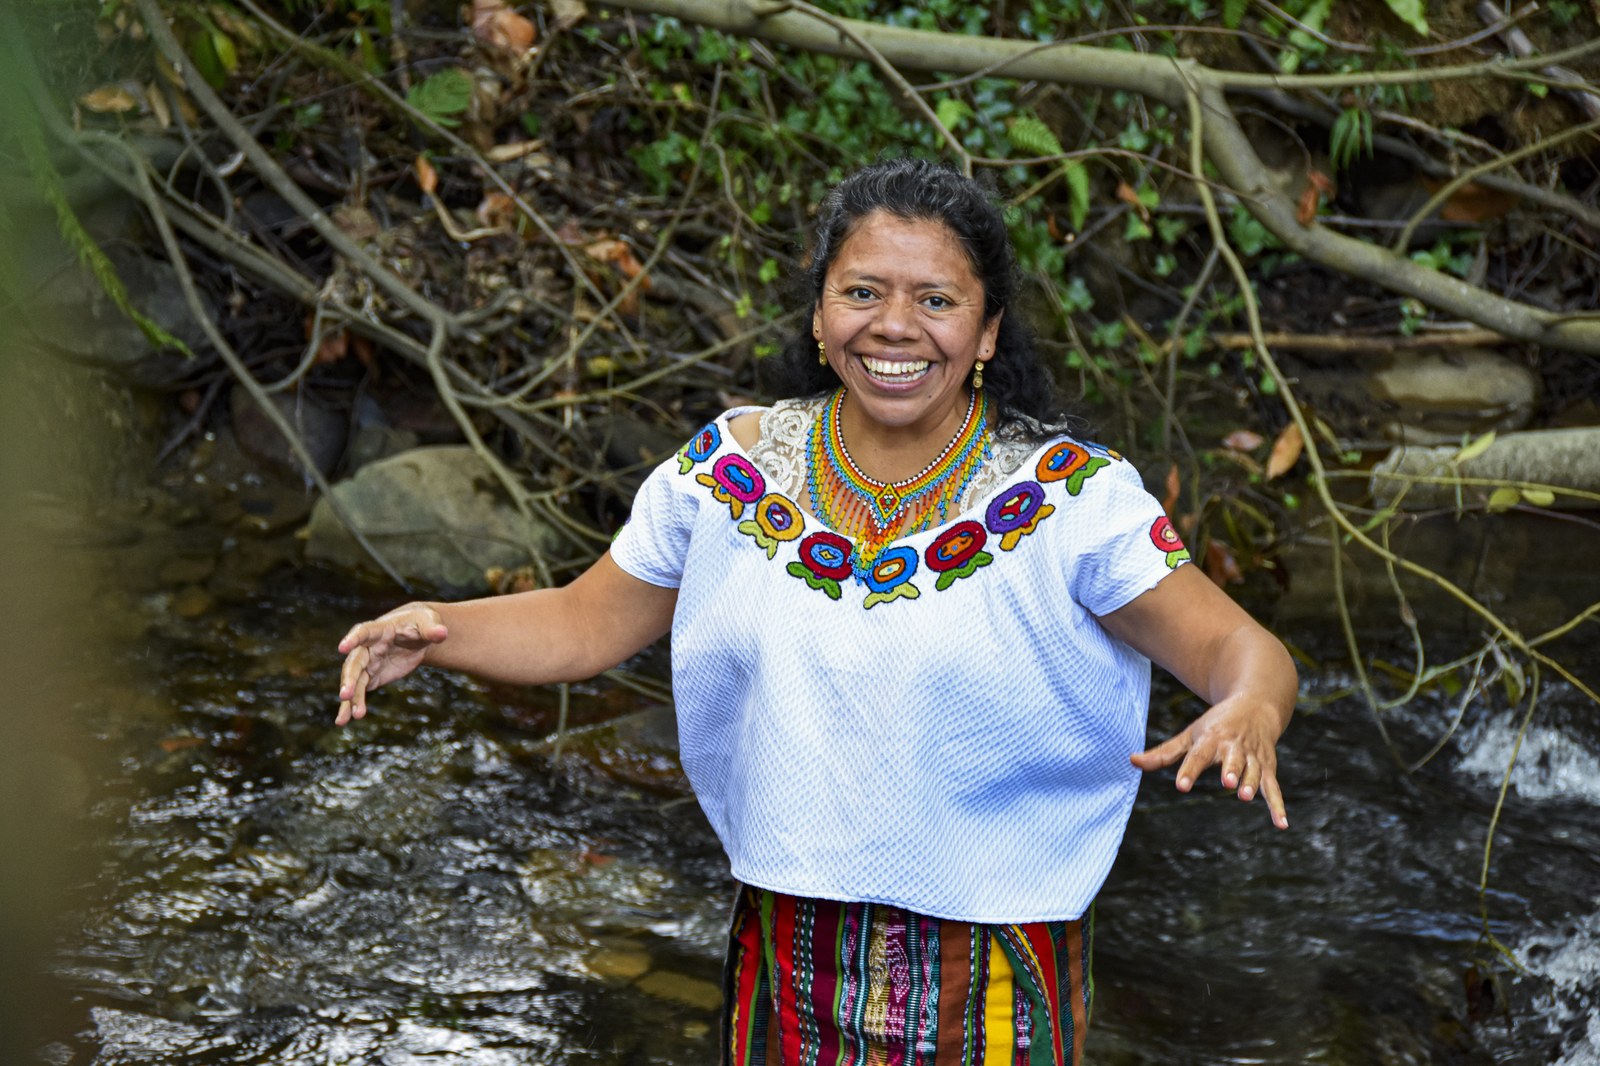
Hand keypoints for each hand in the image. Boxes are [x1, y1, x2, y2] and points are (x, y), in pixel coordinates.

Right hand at [336, 603, 447, 725]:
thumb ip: (432, 629)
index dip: (354, 639)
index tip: (342, 648)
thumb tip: (442, 633)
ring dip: (350, 699)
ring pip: (354, 681)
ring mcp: (368, 663)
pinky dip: (353, 705)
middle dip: (349, 679)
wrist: (417, 632)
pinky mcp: (372, 676)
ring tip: (344, 719)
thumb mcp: (428, 622)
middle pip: (355, 662)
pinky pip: (359, 692)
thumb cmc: (421, 622)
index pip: (364, 632)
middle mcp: (368, 646)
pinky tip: (347, 719)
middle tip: (345, 695)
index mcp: (380, 629)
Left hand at [1129, 694, 1288, 828]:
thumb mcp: (1189, 735)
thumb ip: (1163, 753)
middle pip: (1232, 759)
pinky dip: (1278, 806)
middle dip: (1230, 770)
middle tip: (1226, 782)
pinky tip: (1281, 825)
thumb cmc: (1216, 725)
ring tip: (1245, 796)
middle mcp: (1233, 747)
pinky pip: (1273, 788)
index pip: (1197, 756)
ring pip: (1254, 771)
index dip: (1189, 771)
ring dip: (1251, 783)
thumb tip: (1132, 761)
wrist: (1256, 705)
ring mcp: (1253, 757)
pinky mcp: (1268, 767)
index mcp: (1211, 739)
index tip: (1181, 786)